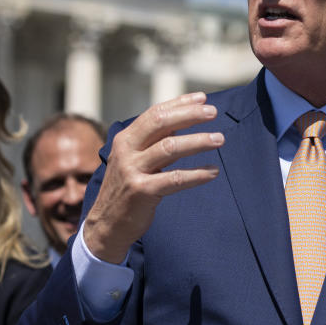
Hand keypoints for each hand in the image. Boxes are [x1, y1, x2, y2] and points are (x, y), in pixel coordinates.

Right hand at [83, 92, 224, 262]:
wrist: (106, 226)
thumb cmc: (127, 188)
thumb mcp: (134, 159)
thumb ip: (155, 141)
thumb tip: (183, 119)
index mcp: (125, 139)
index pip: (155, 113)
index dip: (180, 103)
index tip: (203, 99)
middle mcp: (126, 151)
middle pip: (161, 123)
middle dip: (190, 115)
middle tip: (214, 112)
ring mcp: (132, 170)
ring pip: (170, 148)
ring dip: (198, 141)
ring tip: (220, 139)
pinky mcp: (141, 191)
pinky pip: (175, 179)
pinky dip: (196, 174)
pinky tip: (212, 172)